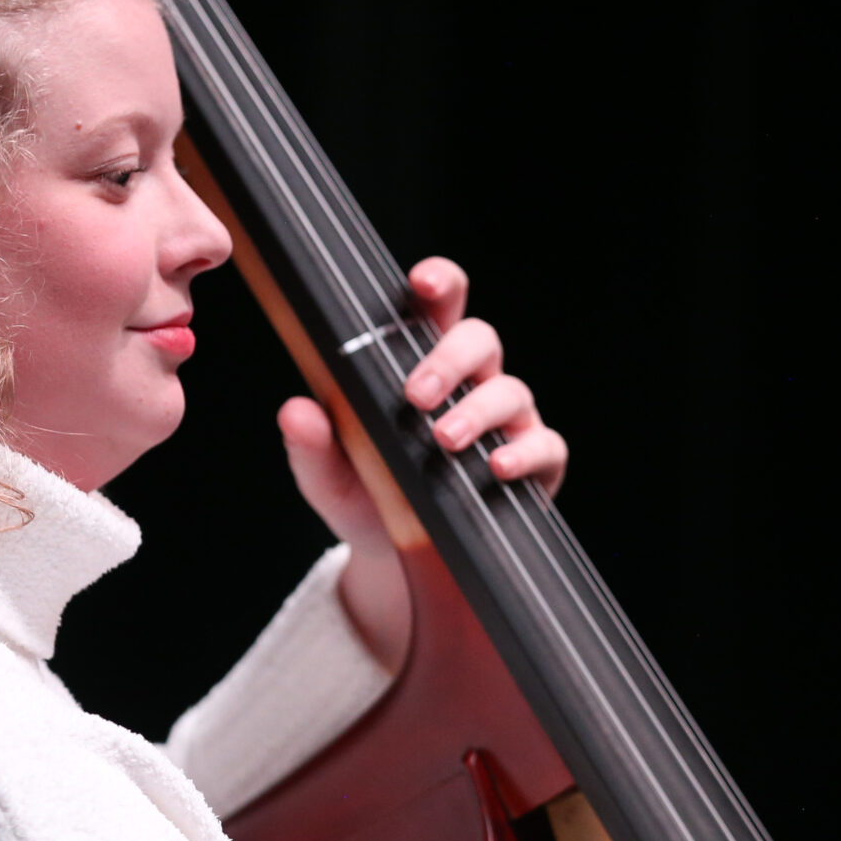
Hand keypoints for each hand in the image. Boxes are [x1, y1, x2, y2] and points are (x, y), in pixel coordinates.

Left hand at [278, 256, 568, 669]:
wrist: (398, 559)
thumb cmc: (368, 496)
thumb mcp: (329, 477)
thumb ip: (311, 446)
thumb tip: (295, 411)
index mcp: (423, 364)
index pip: (438, 306)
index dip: (438, 282)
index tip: (421, 281)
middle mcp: (471, 383)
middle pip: (480, 338)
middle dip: (450, 359)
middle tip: (414, 395)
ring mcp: (508, 421)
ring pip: (511, 389)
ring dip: (478, 410)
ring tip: (444, 439)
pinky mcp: (535, 463)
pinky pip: (545, 445)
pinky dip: (524, 452)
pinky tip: (496, 466)